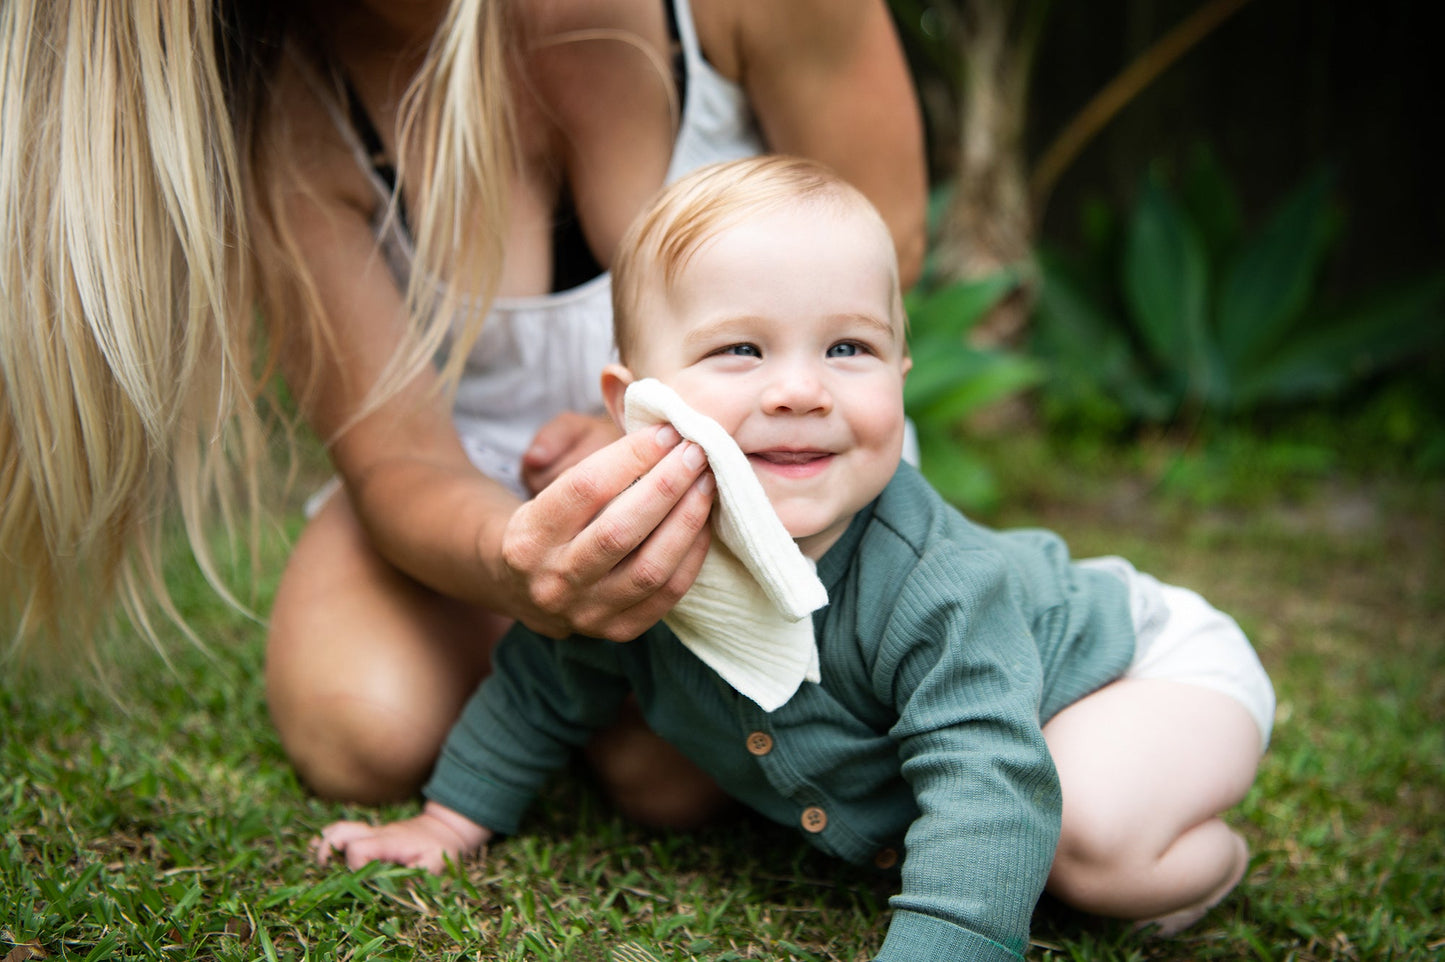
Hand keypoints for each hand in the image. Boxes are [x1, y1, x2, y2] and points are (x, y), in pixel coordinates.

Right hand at [313, 802, 491, 873]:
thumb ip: (417, 876)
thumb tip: (394, 892)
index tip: (364, 881)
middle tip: (324, 868)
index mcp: (388, 842)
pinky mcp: (372, 837)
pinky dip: (331, 841)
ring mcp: (372, 834)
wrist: (445, 829)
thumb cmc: (441, 848)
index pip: (358, 849)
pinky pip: (346, 833)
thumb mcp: (436, 864)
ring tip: (319, 864)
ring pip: (341, 829)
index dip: (355, 867)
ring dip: (326, 844)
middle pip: (342, 832)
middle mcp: (376, 835)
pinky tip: (321, 855)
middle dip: (328, 850)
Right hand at [501, 423, 713, 640]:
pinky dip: (692, 555)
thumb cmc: (549, 524)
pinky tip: (703, 523)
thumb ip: (597, 465)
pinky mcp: (617, 631)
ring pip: (649, 569)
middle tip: (696, 452)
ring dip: (686, 520)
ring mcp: (587, 612)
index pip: (586, 489)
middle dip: (666, 485)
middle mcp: (554, 580)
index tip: (666, 431)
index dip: (632, 456)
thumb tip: (658, 429)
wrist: (524, 590)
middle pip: (620, 530)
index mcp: (529, 536)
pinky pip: (667, 595)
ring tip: (707, 484)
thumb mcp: (549, 489)